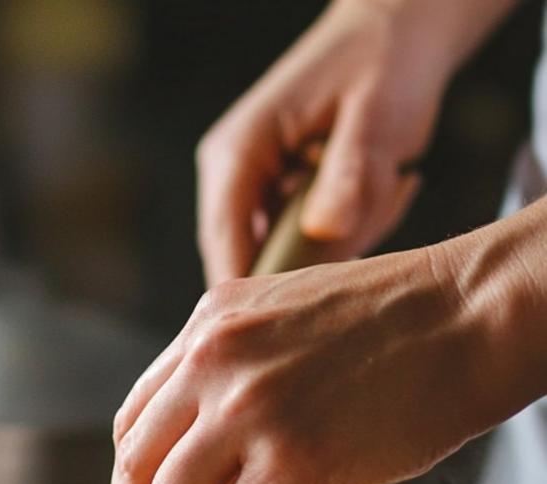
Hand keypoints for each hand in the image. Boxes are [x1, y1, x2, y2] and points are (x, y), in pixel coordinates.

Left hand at [110, 244, 490, 483]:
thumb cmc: (405, 327)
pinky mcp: (293, 458)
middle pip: (133, 471)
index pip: (134, 421)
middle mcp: (214, 362)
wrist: (476, 313)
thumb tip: (215, 465)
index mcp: (208, 327)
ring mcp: (249, 410)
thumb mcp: (289, 322)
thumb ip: (237, 378)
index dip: (136, 483)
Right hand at [198, 0, 455, 283]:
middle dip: (322, 259)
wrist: (399, 28)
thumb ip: (349, 172)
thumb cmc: (386, 59)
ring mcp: (253, 191)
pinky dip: (351, 230)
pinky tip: (378, 188)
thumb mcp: (376, 112)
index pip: (225, 256)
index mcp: (235, 156)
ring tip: (387, 182)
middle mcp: (231, 178)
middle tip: (381, 204)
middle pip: (257, 267)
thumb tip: (326, 232)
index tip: (313, 313)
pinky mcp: (279, 201)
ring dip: (346, 239)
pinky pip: (308, 246)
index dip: (262, 298)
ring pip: (289, 261)